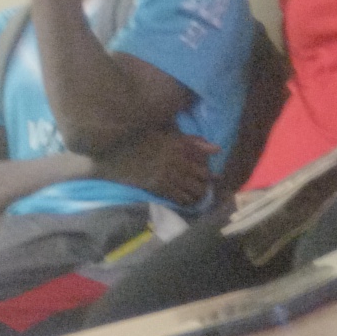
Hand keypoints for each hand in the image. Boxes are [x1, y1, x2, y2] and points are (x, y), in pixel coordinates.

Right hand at [85, 128, 215, 211]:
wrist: (118, 149)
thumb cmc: (145, 138)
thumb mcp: (170, 134)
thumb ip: (195, 141)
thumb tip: (218, 149)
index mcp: (181, 147)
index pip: (204, 165)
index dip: (210, 174)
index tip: (213, 178)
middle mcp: (176, 162)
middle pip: (201, 180)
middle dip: (205, 185)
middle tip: (205, 189)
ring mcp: (167, 175)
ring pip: (192, 190)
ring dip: (197, 195)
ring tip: (197, 197)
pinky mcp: (157, 186)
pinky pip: (177, 197)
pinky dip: (185, 201)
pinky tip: (186, 201)